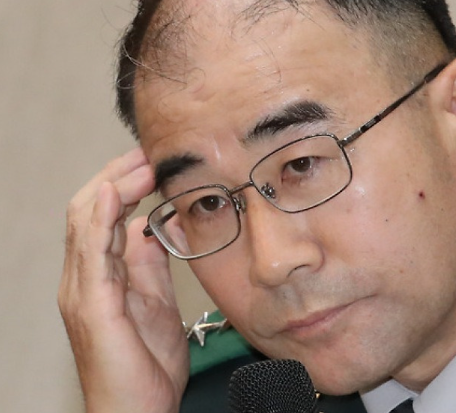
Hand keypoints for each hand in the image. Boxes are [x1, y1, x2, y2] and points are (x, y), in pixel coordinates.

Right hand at [59, 148, 188, 412]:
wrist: (137, 411)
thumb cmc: (145, 366)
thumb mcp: (156, 302)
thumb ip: (151, 265)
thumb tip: (154, 228)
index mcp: (100, 276)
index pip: (103, 215)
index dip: (125, 184)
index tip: (155, 161)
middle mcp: (83, 278)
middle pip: (90, 209)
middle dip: (119, 175)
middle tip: (150, 152)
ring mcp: (83, 290)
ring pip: (84, 221)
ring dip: (114, 185)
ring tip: (141, 162)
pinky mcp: (92, 305)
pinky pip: (90, 252)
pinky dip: (100, 218)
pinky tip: (116, 193)